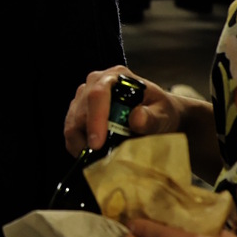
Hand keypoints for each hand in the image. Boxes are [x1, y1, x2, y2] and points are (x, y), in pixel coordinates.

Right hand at [64, 67, 183, 156]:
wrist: (157, 113)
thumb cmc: (159, 110)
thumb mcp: (163, 114)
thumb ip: (152, 118)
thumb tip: (137, 119)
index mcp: (116, 77)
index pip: (98, 94)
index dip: (95, 119)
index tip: (98, 144)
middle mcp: (95, 82)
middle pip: (80, 110)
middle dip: (87, 138)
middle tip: (101, 159)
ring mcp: (84, 97)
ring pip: (72, 123)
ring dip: (83, 144)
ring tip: (100, 159)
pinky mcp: (78, 112)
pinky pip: (72, 132)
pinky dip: (80, 146)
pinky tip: (94, 155)